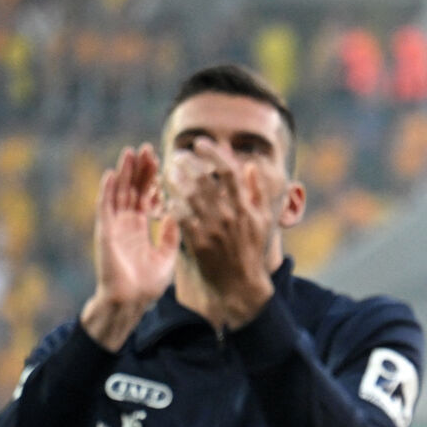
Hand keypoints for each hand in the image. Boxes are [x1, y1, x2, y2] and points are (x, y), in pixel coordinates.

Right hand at [82, 145, 177, 350]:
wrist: (132, 302)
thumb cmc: (148, 284)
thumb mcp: (167, 255)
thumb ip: (170, 234)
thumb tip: (175, 211)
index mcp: (141, 228)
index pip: (146, 197)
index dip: (153, 180)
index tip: (163, 161)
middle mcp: (126, 224)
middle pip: (132, 190)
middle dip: (140, 170)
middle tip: (148, 148)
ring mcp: (114, 226)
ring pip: (118, 193)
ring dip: (123, 173)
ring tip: (130, 152)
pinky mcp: (104, 232)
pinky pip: (104, 207)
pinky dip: (106, 190)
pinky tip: (111, 174)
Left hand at [172, 139, 274, 326]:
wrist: (241, 283)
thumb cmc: (251, 249)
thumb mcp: (262, 220)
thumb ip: (257, 192)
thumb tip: (250, 166)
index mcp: (246, 207)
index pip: (229, 171)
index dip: (213, 153)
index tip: (200, 143)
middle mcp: (230, 216)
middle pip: (204, 179)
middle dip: (187, 163)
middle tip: (176, 155)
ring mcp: (214, 229)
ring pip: (189, 196)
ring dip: (175, 180)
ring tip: (167, 171)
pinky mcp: (199, 242)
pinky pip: (180, 216)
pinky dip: (171, 204)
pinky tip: (164, 196)